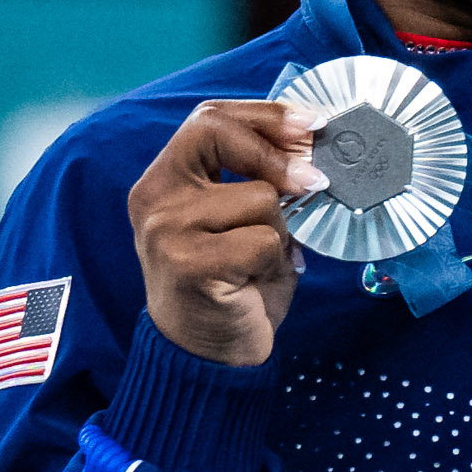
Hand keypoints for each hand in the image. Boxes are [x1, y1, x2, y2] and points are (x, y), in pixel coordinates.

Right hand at [127, 101, 319, 366]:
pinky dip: (276, 261)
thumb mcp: (245, 222)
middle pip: (217, 133)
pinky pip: (263, 240)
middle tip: (316, 179)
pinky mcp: (188, 264)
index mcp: (165, 180)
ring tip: (262, 261)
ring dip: (280, 230)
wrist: (209, 355)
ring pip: (258, 197)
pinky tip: (255, 282)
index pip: (208, 118)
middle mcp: (154, 197)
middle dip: (276, 154)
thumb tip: (317, 148)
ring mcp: (166, 230)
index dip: (265, 115)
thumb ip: (264, 182)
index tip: (312, 123)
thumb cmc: (235, 284)